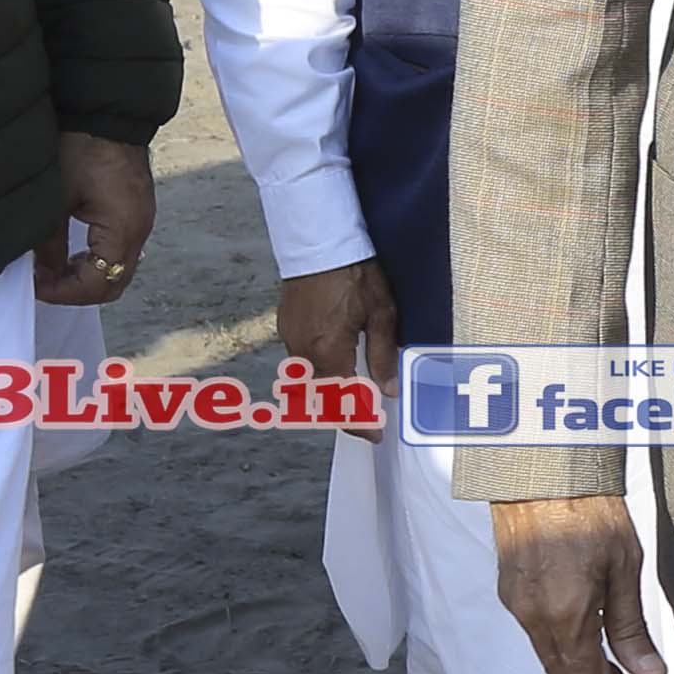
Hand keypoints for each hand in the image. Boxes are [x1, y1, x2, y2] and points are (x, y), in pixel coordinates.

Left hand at [32, 129, 153, 304]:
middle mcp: (139, 230)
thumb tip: (42, 273)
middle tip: (44, 282)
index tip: (36, 284)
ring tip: (54, 266)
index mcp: (123, 230)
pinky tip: (72, 248)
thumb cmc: (82, 148)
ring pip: (117, 268)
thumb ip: (49, 244)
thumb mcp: (56, 199)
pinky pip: (120, 248)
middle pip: (114, 282)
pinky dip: (96, 257)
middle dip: (77, 290)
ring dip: (87, 274)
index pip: (98, 284)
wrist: (107, 111)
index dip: (65, 292)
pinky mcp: (136, 209)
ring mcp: (141, 220)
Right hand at [274, 260, 389, 431]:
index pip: (342, 402)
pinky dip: (318, 372)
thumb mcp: (381, 313)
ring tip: (354, 393)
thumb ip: (383, 355)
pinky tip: (336, 364)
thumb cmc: (354, 271)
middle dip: (343, 413)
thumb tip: (388, 390)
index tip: (374, 434)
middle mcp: (303, 350)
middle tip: (367, 418)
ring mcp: (290, 338)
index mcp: (328, 350)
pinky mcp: (285, 326)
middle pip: (320, 398)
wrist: (319, 239)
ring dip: (329, 393)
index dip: (359, 423)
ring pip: (307, 382)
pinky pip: (300, 362)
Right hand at [490, 490, 661, 673]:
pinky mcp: (515, 592)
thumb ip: (631, 626)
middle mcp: (534, 619)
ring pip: (553, 665)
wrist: (539, 467)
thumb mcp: (624, 565)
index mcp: (564, 617)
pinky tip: (593, 660)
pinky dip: (569, 661)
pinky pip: (543, 642)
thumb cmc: (587, 506)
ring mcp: (519, 606)